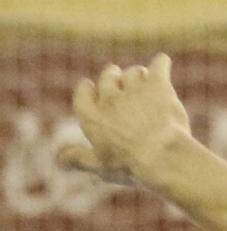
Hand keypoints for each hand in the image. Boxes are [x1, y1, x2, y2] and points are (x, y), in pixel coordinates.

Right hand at [57, 54, 191, 190]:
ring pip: (134, 73)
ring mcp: (134, 89)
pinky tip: (163, 63)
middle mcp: (110, 98)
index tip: (89, 86)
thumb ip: (79, 159)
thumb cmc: (131, 166)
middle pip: (109, 76)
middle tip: (120, 80)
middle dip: (113, 77)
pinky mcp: (158, 85)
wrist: (164, 158)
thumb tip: (58, 159)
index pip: (83, 93)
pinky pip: (159, 65)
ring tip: (145, 84)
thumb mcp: (102, 166)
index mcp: (92, 116)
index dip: (87, 89)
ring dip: (138, 76)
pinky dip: (161, 63)